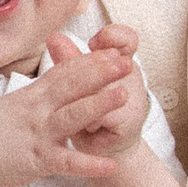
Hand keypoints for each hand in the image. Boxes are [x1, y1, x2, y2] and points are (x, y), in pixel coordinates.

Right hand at [0, 44, 131, 186]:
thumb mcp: (13, 103)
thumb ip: (38, 92)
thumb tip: (55, 78)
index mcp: (32, 95)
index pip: (64, 72)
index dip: (90, 61)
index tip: (112, 51)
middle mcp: (37, 110)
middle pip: (72, 87)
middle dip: (100, 73)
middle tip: (125, 63)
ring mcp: (39, 134)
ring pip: (72, 117)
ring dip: (99, 105)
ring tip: (124, 96)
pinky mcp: (38, 160)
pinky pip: (67, 162)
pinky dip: (89, 165)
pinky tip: (110, 165)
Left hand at [47, 26, 148, 159]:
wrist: (102, 149)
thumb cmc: (86, 112)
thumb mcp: (76, 85)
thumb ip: (68, 60)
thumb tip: (54, 37)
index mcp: (120, 61)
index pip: (127, 38)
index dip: (112, 36)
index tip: (93, 42)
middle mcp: (131, 77)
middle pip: (115, 63)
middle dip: (94, 70)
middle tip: (77, 84)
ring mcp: (133, 100)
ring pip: (108, 91)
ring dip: (92, 100)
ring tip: (82, 110)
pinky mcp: (129, 123)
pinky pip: (106, 117)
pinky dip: (93, 123)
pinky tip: (89, 128)